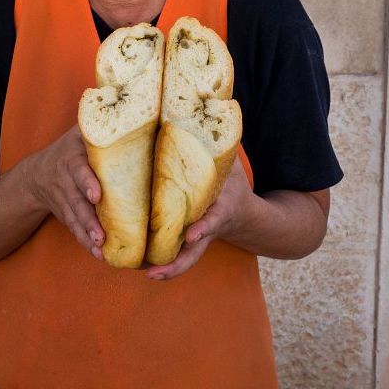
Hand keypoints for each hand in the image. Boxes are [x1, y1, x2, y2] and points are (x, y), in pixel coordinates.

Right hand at [24, 125, 104, 260]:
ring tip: (101, 249)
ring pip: (75, 220)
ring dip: (88, 235)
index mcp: (71, 159)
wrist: (38, 174)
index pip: (79, 170)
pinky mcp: (67, 215)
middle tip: (101, 235)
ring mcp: (65, 201)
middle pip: (76, 202)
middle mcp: (66, 181)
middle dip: (88, 219)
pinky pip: (75, 230)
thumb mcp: (78, 133)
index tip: (97, 196)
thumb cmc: (71, 149)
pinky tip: (99, 255)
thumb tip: (128, 100)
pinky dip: (85, 242)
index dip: (87, 182)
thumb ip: (99, 124)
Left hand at [146, 154, 255, 280]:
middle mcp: (207, 228)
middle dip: (176, 264)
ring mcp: (198, 239)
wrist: (248, 215)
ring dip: (167, 269)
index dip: (204, 226)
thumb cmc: (233, 185)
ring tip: (145, 274)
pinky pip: (177, 255)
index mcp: (220, 208)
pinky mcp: (189, 242)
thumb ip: (218, 147)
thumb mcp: (231, 167)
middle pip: (194, 252)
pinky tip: (140, 264)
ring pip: (185, 259)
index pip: (213, 219)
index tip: (193, 233)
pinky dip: (161, 261)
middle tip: (154, 272)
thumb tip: (210, 113)